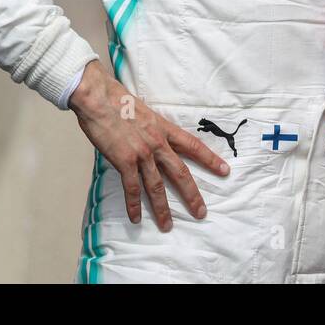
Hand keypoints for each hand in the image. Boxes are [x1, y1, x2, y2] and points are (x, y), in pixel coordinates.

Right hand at [70, 60, 228, 230]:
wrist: (100, 99)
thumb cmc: (119, 102)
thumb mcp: (146, 113)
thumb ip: (153, 129)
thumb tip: (156, 140)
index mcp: (165, 129)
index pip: (194, 146)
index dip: (210, 159)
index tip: (224, 171)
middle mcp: (158, 143)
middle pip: (181, 173)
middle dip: (192, 195)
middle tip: (201, 212)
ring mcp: (142, 154)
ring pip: (157, 186)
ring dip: (162, 208)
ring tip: (167, 225)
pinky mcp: (125, 161)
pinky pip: (132, 188)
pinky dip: (134, 205)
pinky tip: (136, 218)